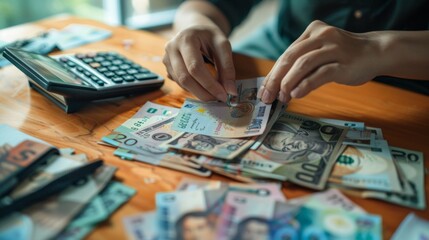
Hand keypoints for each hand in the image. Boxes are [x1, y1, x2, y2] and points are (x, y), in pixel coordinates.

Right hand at [163, 25, 236, 101]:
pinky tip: (204, 88)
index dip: (210, 84)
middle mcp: (171, 48)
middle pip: (185, 78)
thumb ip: (228, 68)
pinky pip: (179, 84)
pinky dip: (193, 89)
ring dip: (199, 93)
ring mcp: (166, 59)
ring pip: (181, 83)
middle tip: (219, 99)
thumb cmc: (209, 36)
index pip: (195, 68)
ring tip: (214, 94)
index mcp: (185, 39)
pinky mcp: (167, 68)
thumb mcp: (223, 45)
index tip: (224, 95)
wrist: (195, 29)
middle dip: (203, 92)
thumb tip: (231, 92)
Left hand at [258, 20, 380, 102]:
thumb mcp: (321, 52)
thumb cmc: (344, 56)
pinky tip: (296, 94)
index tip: (264, 90)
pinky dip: (305, 85)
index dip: (273, 73)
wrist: (377, 52)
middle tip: (267, 96)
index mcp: (312, 31)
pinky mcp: (344, 62)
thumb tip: (278, 85)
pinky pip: (320, 74)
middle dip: (275, 79)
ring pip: (303, 64)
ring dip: (288, 83)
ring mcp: (334, 48)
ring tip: (282, 97)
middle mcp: (322, 36)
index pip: (286, 54)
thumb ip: (302, 63)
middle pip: (290, 57)